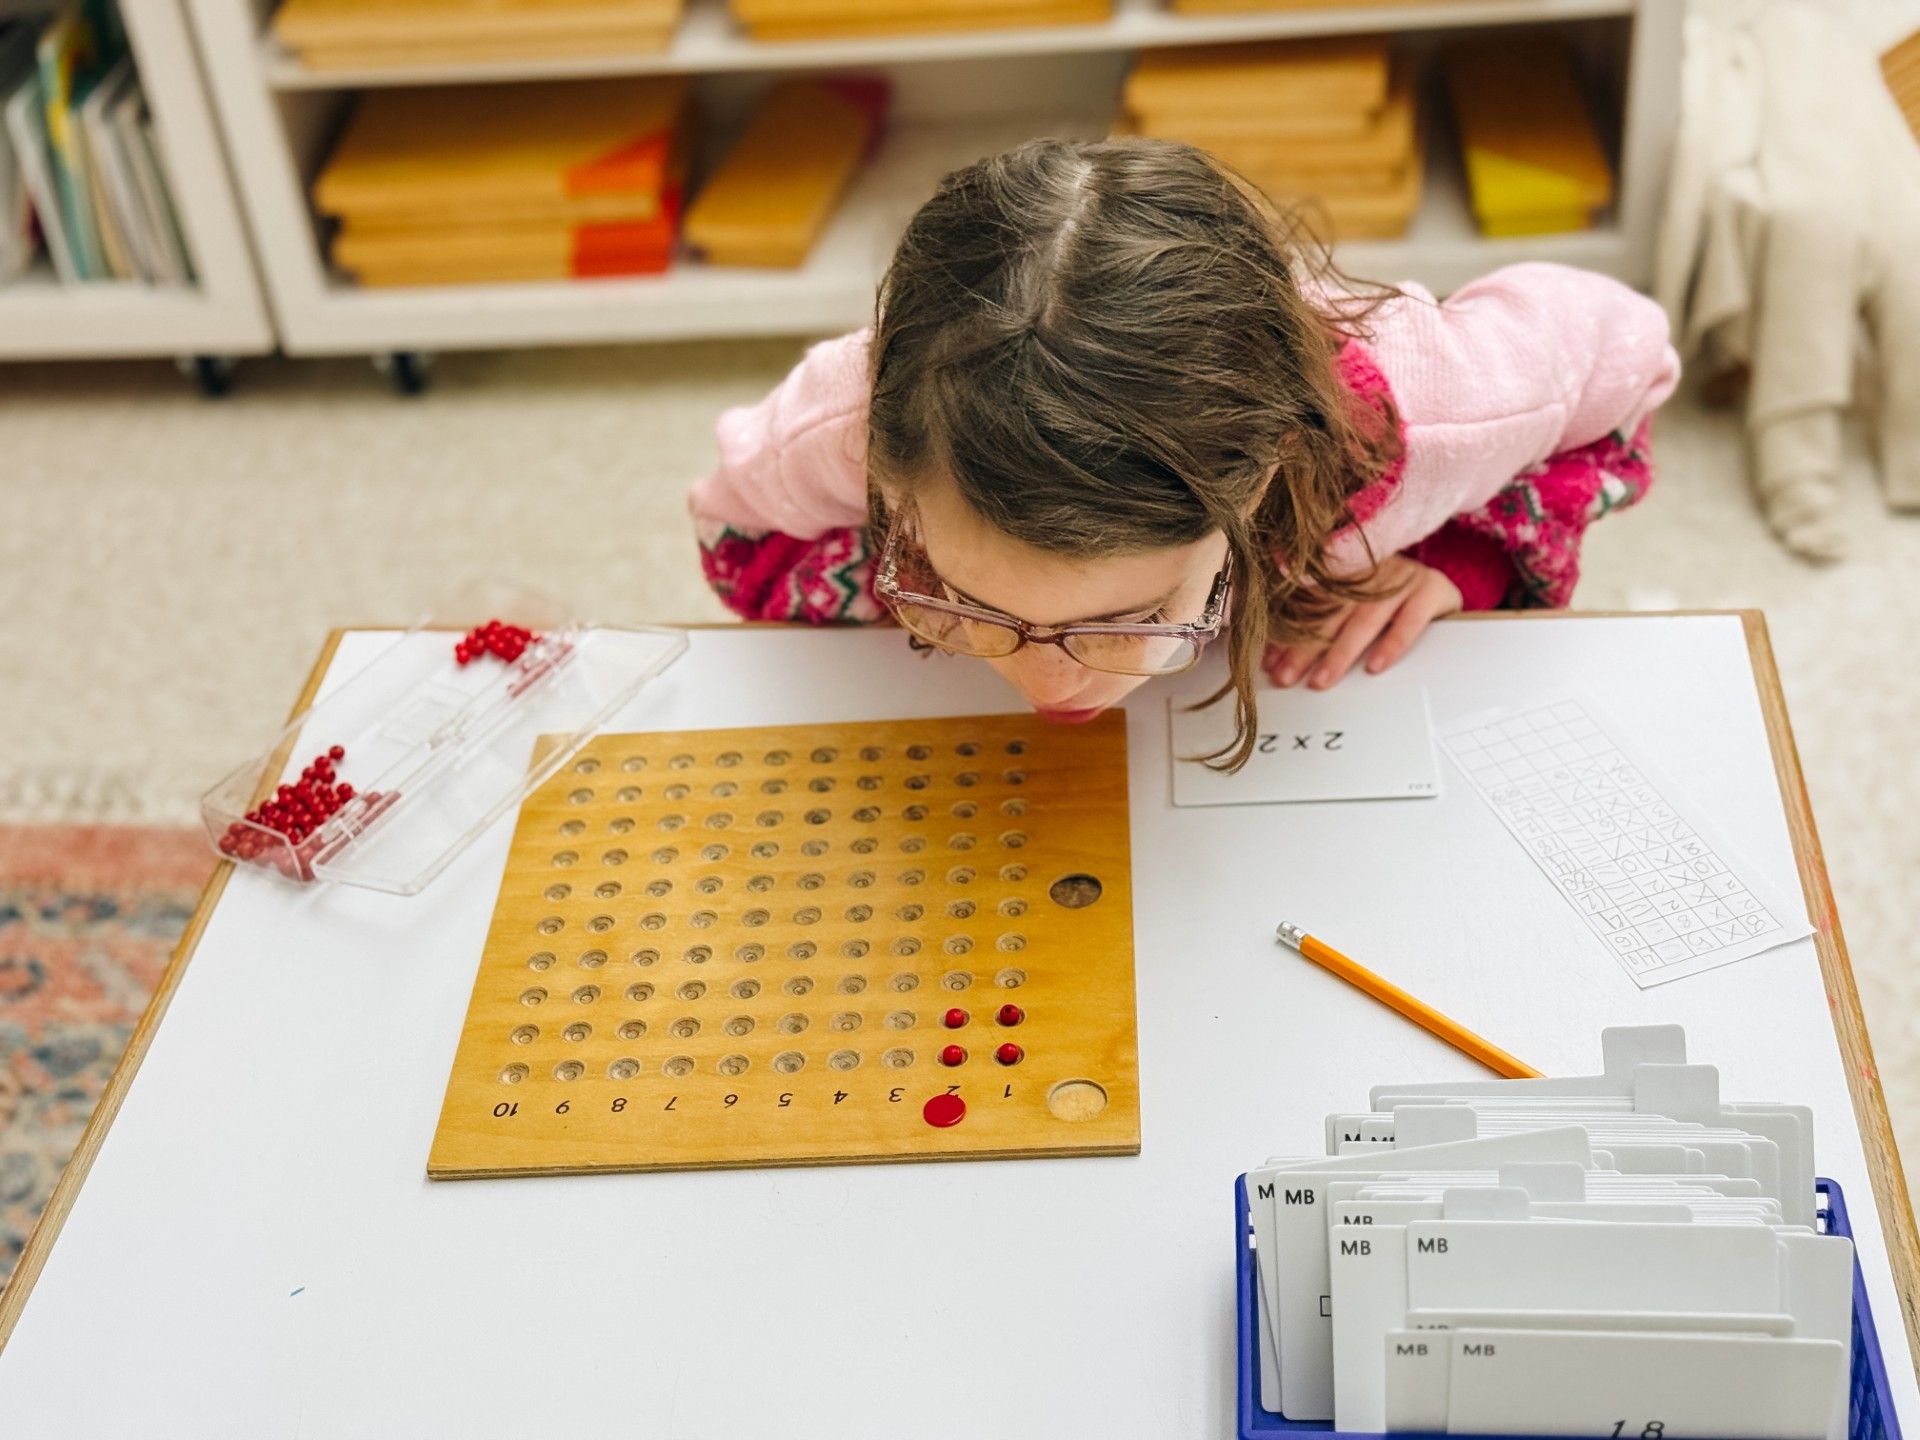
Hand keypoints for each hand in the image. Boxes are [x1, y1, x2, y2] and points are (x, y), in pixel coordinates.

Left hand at [1263, 555, 1462, 688]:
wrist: (1441, 588)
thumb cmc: (1387, 602)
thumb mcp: (1348, 607)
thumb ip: (1313, 626)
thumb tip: (1271, 659)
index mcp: (1344, 569)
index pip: (1308, 604)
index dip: (1287, 634)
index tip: (1270, 664)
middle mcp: (1370, 569)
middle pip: (1331, 612)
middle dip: (1305, 648)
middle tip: (1287, 677)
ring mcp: (1401, 578)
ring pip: (1365, 618)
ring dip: (1341, 652)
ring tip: (1323, 680)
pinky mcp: (1432, 589)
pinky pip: (1410, 620)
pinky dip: (1392, 643)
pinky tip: (1376, 666)